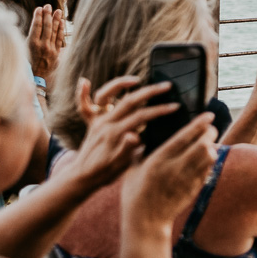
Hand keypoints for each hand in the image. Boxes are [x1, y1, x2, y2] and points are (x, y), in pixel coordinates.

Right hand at [27, 5, 64, 78]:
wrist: (35, 76)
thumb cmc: (27, 61)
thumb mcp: (24, 49)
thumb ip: (30, 37)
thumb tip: (35, 24)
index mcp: (32, 44)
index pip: (36, 26)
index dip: (38, 16)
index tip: (39, 8)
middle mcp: (42, 45)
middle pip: (46, 27)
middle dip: (47, 15)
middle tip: (48, 6)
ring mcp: (51, 49)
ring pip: (54, 31)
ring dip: (56, 20)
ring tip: (58, 10)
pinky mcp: (57, 52)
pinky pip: (60, 38)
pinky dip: (61, 29)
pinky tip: (62, 22)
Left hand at [64, 77, 179, 192]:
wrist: (82, 177)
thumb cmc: (105, 172)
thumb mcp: (120, 165)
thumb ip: (127, 148)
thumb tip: (135, 135)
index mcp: (115, 133)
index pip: (141, 116)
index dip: (160, 110)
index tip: (175, 107)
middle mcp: (105, 123)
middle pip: (129, 100)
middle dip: (150, 91)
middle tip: (167, 86)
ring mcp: (97, 120)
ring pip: (105, 95)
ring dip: (120, 84)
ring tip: (136, 80)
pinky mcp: (91, 122)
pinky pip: (83, 105)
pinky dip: (81, 93)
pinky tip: (84, 81)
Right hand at [121, 113, 217, 229]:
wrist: (146, 221)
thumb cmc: (135, 194)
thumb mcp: (131, 170)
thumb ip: (138, 151)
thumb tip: (140, 134)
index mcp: (158, 160)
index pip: (184, 137)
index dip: (199, 123)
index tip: (208, 115)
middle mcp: (176, 168)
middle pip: (203, 144)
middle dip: (210, 132)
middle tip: (209, 128)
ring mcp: (188, 179)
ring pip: (210, 156)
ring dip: (212, 146)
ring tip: (207, 141)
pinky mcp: (195, 188)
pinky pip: (208, 169)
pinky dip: (209, 160)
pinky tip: (205, 157)